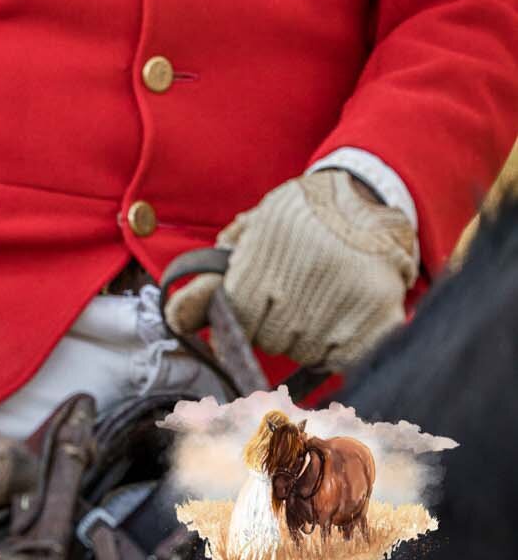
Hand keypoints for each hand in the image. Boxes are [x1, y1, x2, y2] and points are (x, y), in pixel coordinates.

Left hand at [163, 168, 418, 369]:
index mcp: (267, 257)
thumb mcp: (257, 222)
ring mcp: (344, 307)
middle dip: (269, 325)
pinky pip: (340, 360)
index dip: (231, 330)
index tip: (229, 332)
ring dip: (303, 337)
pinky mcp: (378, 322)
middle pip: (270, 340)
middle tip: (287, 298)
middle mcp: (303, 286)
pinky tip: (339, 317)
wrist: (368, 198)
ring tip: (316, 301)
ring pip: (305, 352)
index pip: (237, 320)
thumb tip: (180, 316)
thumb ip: (220, 266)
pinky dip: (335, 348)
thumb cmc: (303, 213)